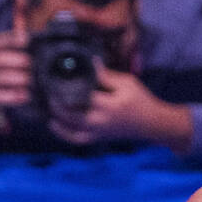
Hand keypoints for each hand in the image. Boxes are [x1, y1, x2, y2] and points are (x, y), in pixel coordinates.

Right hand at [0, 28, 31, 127]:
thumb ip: (5, 47)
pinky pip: (1, 97)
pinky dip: (14, 97)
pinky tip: (26, 96)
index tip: (26, 38)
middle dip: (16, 59)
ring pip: (1, 77)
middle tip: (30, 62)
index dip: (11, 39)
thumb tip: (23, 26)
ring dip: (17, 78)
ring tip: (29, 80)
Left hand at [48, 63, 190, 150]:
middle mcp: (102, 121)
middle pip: (71, 114)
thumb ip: (107, 75)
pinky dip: (64, 134)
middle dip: (56, 102)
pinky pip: (78, 139)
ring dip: (57, 119)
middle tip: (47, 90)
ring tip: (48, 108)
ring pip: (71, 129)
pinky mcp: (99, 137)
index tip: (55, 74)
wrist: (153, 124)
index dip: (65, 85)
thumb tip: (90, 62)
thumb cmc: (142, 101)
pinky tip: (54, 124)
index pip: (81, 94)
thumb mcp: (128, 83)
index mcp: (109, 105)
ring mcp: (100, 132)